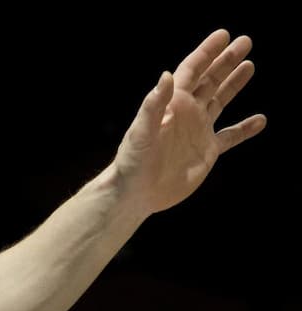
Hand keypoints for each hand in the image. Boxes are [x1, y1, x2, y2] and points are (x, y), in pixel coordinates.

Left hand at [113, 28, 266, 216]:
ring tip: (249, 65)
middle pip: (210, 80)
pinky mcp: (206, 152)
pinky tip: (260, 120)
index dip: (207, 52)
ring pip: (220, 101)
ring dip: (234, 83)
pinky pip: (230, 137)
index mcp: (172, 104)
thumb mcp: (142, 130)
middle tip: (245, 41)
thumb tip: (168, 74)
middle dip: (226, 60)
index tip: (224, 34)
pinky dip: (245, 129)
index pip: (192, 70)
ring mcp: (197, 131)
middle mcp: (186, 113)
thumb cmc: (133, 161)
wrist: (136, 193)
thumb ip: (155, 104)